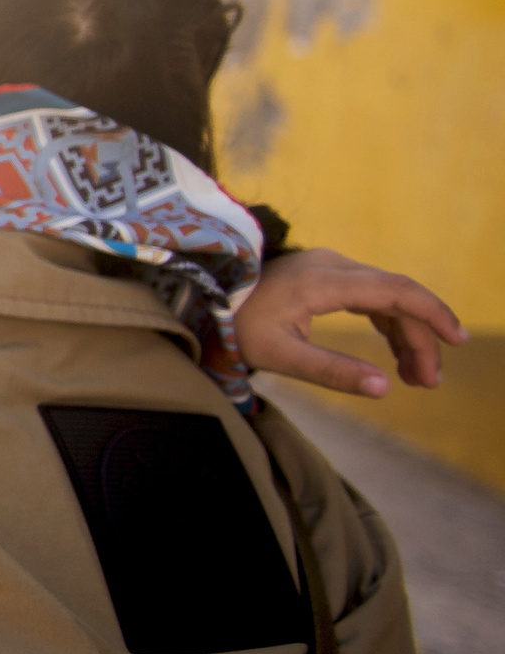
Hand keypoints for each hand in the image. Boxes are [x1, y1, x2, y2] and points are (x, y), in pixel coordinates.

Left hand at [238, 248, 466, 396]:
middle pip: (397, 295)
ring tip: (415, 377)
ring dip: (405, 333)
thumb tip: (384, 388)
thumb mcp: (278, 354)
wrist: (197, 293)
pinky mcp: (322, 274)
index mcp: (325, 280)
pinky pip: (368, 295)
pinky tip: (395, 354)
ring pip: (385, 296)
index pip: (396, 290)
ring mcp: (327, 266)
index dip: (432, 314)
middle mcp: (332, 265)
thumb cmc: (231, 325)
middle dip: (420, 338)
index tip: (457, 340)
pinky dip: (386, 322)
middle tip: (427, 382)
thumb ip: (331, 371)